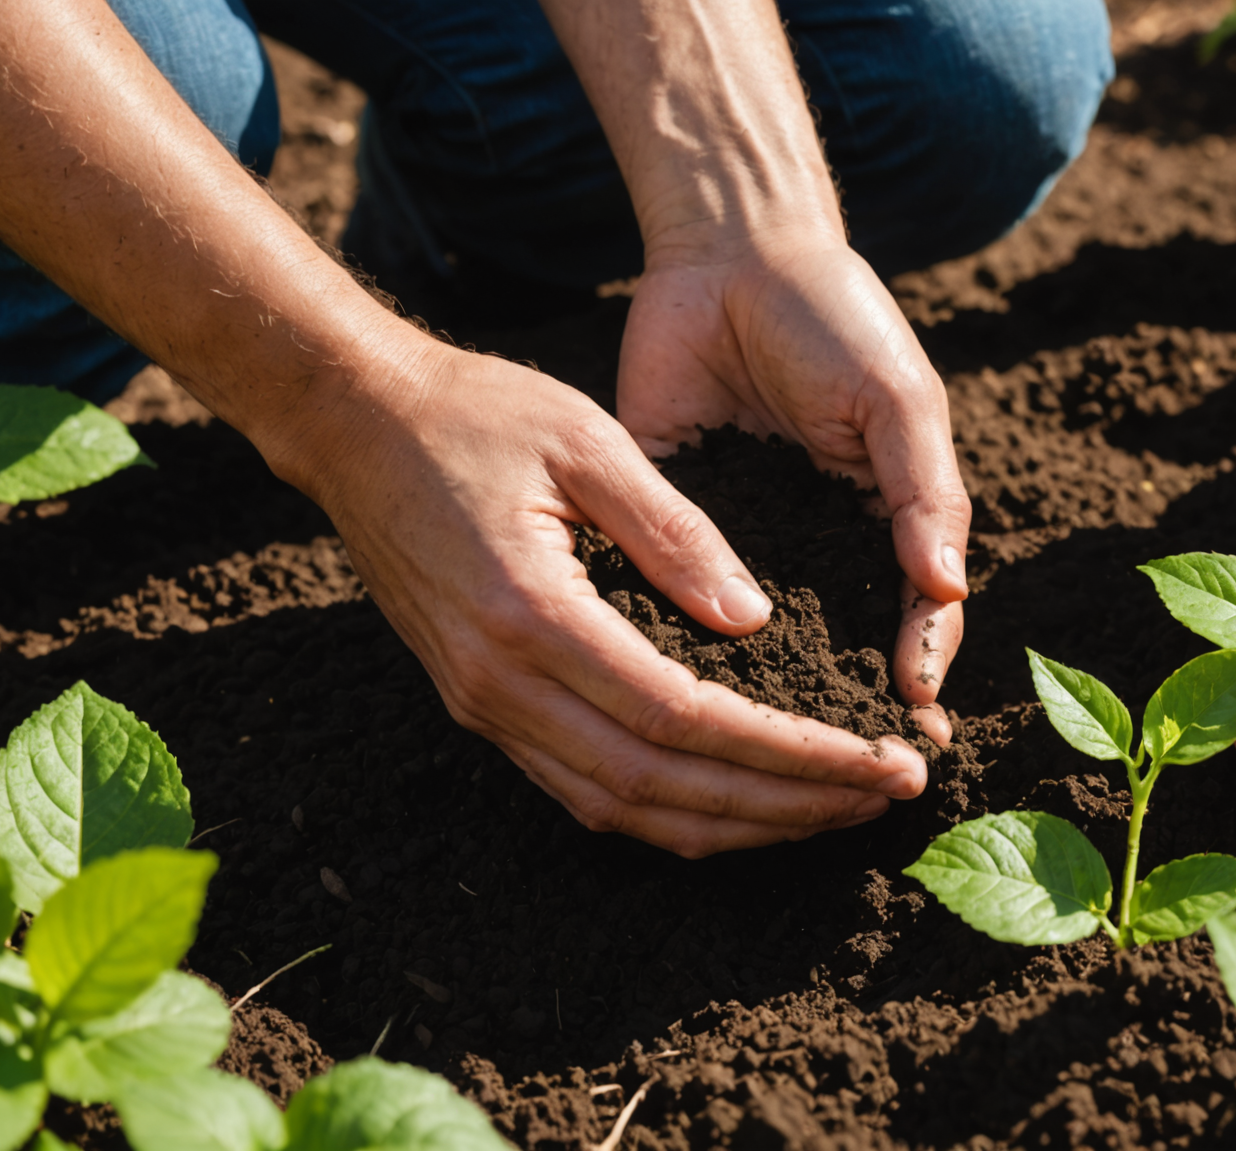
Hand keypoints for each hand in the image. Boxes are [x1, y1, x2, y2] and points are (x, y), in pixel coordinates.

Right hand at [298, 340, 929, 856]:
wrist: (353, 423)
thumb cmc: (475, 413)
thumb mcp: (590, 441)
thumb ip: (676, 532)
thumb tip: (754, 621)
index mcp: (532, 614)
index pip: (685, 720)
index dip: (790, 754)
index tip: (877, 759)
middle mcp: (500, 684)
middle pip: (662, 788)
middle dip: (784, 806)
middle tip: (882, 798)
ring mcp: (483, 706)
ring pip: (622, 809)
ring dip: (734, 822)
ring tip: (832, 810)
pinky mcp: (481, 706)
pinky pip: (585, 789)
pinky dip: (671, 808)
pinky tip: (742, 798)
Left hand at [614, 231, 971, 742]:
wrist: (728, 253)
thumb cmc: (835, 318)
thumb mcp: (896, 399)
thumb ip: (922, 490)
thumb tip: (946, 588)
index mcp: (883, 521)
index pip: (915, 614)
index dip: (921, 668)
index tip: (915, 721)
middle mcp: (815, 546)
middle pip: (838, 644)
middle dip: (844, 705)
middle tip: (852, 772)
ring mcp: (744, 540)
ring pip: (759, 634)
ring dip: (765, 691)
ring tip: (769, 757)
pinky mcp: (671, 521)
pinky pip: (676, 590)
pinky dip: (682, 636)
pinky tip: (677, 685)